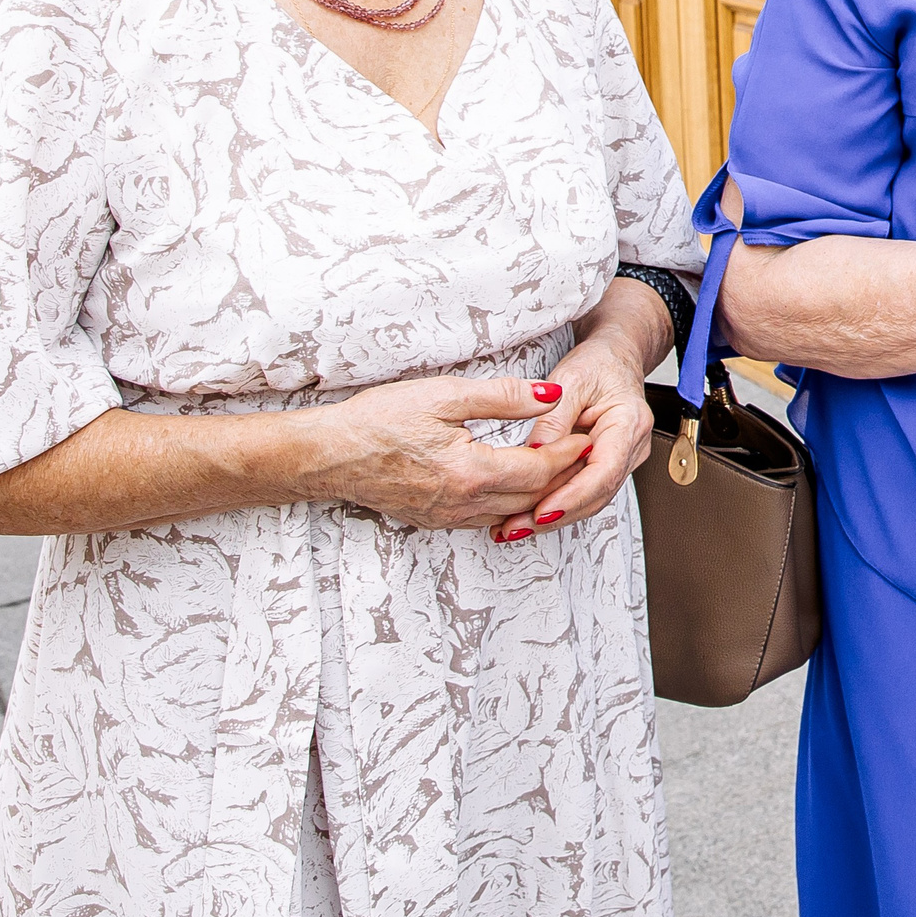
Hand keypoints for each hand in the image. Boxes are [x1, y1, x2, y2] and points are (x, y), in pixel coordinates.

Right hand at [302, 376, 592, 530]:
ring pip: (511, 512)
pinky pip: (486, 518)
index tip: (588, 436)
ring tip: (561, 469)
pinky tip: (517, 487)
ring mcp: (447, 518)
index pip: (539, 469)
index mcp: (471, 473)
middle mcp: (463, 505)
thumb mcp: (446, 395)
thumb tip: (553, 396)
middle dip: (563, 476)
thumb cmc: (380, 419)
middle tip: (586, 454)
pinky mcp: (433, 521)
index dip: (568, 453)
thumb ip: (504, 397)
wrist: (327, 455)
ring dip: (539, 494)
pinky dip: (511, 503)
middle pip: (532, 497)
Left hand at [496, 325, 660, 542]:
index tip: (541, 511)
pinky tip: (527, 514)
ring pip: (590, 499)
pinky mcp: (606, 466)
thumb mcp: (570, 380)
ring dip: (553, 516)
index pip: (604, 472)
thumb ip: (553, 418)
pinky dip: (557, 504)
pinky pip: (584, 491)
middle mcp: (633, 447)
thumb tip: (534, 453)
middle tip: (515, 526)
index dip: (572, 497)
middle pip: (597, 494)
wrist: (615, 357)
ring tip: (513, 527)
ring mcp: (622, 460)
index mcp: (629, 423)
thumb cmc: (599, 364)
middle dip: (556, 515)